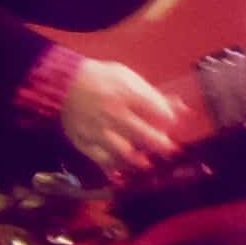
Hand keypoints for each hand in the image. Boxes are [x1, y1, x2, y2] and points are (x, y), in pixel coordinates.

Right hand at [62, 54, 184, 180]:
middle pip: (145, 136)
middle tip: (167, 148)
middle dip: (161, 145)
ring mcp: (97, 129)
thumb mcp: (129, 79)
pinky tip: (124, 165)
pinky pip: (102, 160)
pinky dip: (116, 166)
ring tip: (147, 161)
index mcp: (126, 93)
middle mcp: (113, 113)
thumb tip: (182, 108)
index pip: (159, 112)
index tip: (170, 123)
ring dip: (140, 160)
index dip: (169, 120)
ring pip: (124, 152)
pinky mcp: (83, 141)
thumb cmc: (101, 79)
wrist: (63, 83)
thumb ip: (155, 95)